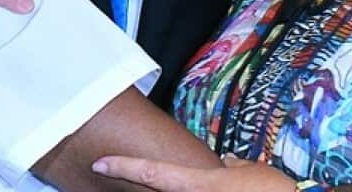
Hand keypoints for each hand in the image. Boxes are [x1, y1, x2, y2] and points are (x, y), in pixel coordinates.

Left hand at [92, 154, 293, 190]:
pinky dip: (204, 190)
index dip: (123, 167)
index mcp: (198, 186)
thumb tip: (225, 164)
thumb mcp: (251, 172)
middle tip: (155, 173)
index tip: (100, 163)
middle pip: (160, 191)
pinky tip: (235, 185)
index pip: (150, 174)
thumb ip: (232, 168)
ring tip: (223, 179)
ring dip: (192, 185)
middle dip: (146, 181)